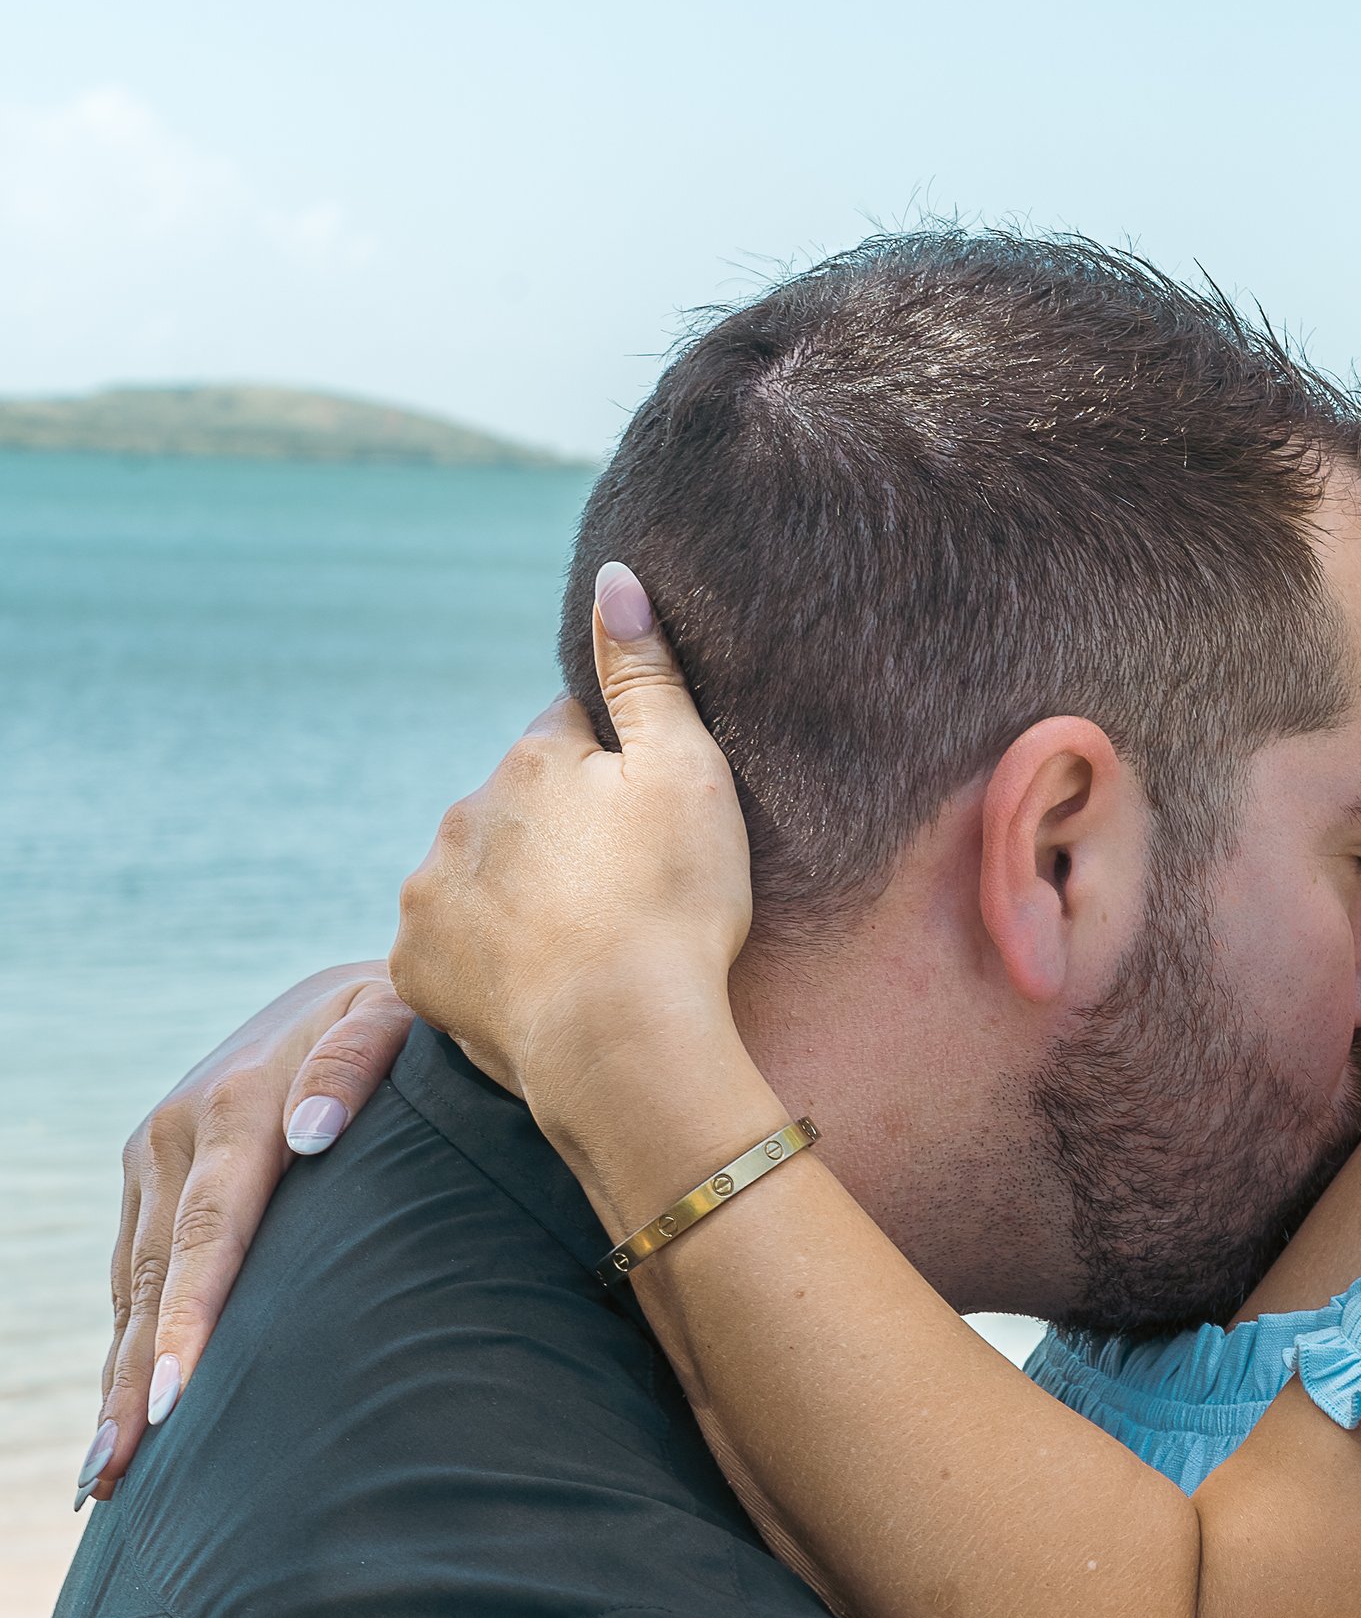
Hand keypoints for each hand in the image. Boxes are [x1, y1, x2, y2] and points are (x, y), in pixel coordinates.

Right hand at [89, 964, 410, 1502]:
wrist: (357, 987)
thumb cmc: (404, 1021)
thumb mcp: (395, 1017)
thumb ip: (358, 1065)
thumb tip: (312, 1135)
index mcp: (236, 1104)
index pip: (208, 1233)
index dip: (191, 1320)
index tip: (176, 1402)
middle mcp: (179, 1130)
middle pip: (155, 1274)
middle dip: (133, 1378)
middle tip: (118, 1473)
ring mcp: (158, 1152)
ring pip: (134, 1281)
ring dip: (119, 1373)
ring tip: (109, 1471)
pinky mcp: (155, 1171)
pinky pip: (136, 1267)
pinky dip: (130, 1337)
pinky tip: (128, 1403)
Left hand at [391, 563, 755, 1176]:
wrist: (622, 1044)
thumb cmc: (673, 904)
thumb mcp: (688, 769)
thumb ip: (645, 670)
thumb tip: (613, 573)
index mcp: (530, 759)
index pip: (573, 735)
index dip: (619, 773)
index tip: (651, 823)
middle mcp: (463, 815)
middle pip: (522, 807)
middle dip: (564, 833)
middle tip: (628, 890)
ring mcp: (431, 895)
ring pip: (484, 873)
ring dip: (524, 893)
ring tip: (588, 942)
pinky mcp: (416, 969)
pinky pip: (456, 946)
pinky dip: (493, 956)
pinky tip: (544, 978)